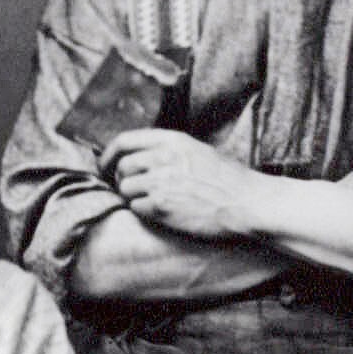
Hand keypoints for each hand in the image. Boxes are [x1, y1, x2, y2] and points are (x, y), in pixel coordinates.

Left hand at [102, 128, 264, 240]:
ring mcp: (160, 182)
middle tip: (134, 190)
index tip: (105, 166)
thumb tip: (138, 158)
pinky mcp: (161, 206)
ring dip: (132, 197)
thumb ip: (167, 150)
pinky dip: (142, 212)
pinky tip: (159, 213)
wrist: (247, 203)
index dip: (108, 154)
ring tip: (151, 202)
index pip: (124, 140)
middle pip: (122, 167)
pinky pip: (135, 208)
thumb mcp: (197, 151)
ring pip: (124, 189)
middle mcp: (162, 157)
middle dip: (123, 180)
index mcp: (171, 140)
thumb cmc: (227, 179)